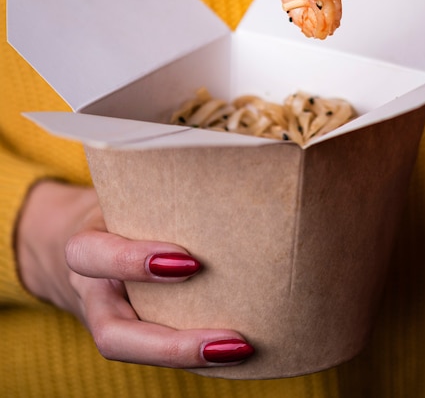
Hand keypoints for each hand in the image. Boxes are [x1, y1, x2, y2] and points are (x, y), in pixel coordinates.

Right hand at [16, 179, 253, 367]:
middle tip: (231, 339)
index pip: (92, 255)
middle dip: (171, 344)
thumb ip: (160, 192)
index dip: (133, 262)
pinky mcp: (132, 329)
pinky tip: (238, 347)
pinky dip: (193, 352)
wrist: (86, 242)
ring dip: (188, 356)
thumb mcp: (125, 193)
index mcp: (87, 246)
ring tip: (241, 348)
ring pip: (134, 350)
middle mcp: (93, 292)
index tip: (190, 261)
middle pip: (112, 334)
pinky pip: (156, 348)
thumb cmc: (119, 210)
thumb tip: (240, 165)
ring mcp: (110, 317)